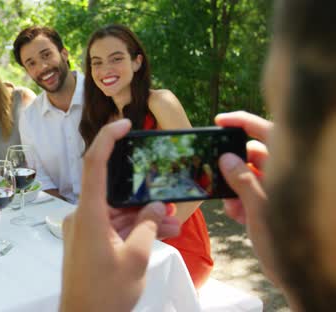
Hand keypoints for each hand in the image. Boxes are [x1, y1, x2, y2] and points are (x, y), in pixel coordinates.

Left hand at [60, 119, 179, 311]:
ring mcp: (83, 230)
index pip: (94, 164)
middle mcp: (82, 217)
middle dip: (142, 194)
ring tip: (172, 224)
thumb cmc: (105, 294)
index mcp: (89, 214)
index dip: (108, 138)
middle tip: (167, 198)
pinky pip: (111, 226)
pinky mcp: (87, 242)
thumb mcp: (136, 258)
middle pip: (112, 190)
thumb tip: (156, 208)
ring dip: (142, 215)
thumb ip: (148, 226)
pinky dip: (132, 228)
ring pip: (116, 211)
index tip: (125, 125)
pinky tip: (159, 233)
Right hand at [215, 111, 278, 283]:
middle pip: (254, 155)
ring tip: (230, 204)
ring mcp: (281, 191)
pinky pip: (252, 194)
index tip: (219, 121)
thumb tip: (225, 158)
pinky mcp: (274, 206)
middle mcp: (288, 175)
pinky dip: (241, 202)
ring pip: (249, 176)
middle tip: (214, 171)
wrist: (303, 277)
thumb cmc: (292, 242)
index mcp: (292, 167)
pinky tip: (237, 214)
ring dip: (235, 187)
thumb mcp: (261, 208)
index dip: (242, 123)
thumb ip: (243, 179)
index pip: (267, 132)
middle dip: (233, 164)